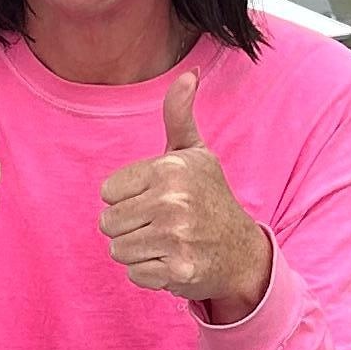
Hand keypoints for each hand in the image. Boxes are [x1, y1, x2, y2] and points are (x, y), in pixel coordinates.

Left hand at [98, 72, 271, 319]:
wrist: (242, 252)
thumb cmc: (210, 198)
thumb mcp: (195, 154)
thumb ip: (180, 115)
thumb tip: (188, 75)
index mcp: (169, 169)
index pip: (107, 192)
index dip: (126, 199)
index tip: (154, 199)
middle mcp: (172, 200)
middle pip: (108, 223)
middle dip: (129, 228)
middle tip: (160, 225)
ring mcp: (176, 237)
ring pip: (118, 250)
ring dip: (138, 252)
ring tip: (166, 243)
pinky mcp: (178, 269)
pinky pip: (134, 274)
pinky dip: (149, 274)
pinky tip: (171, 261)